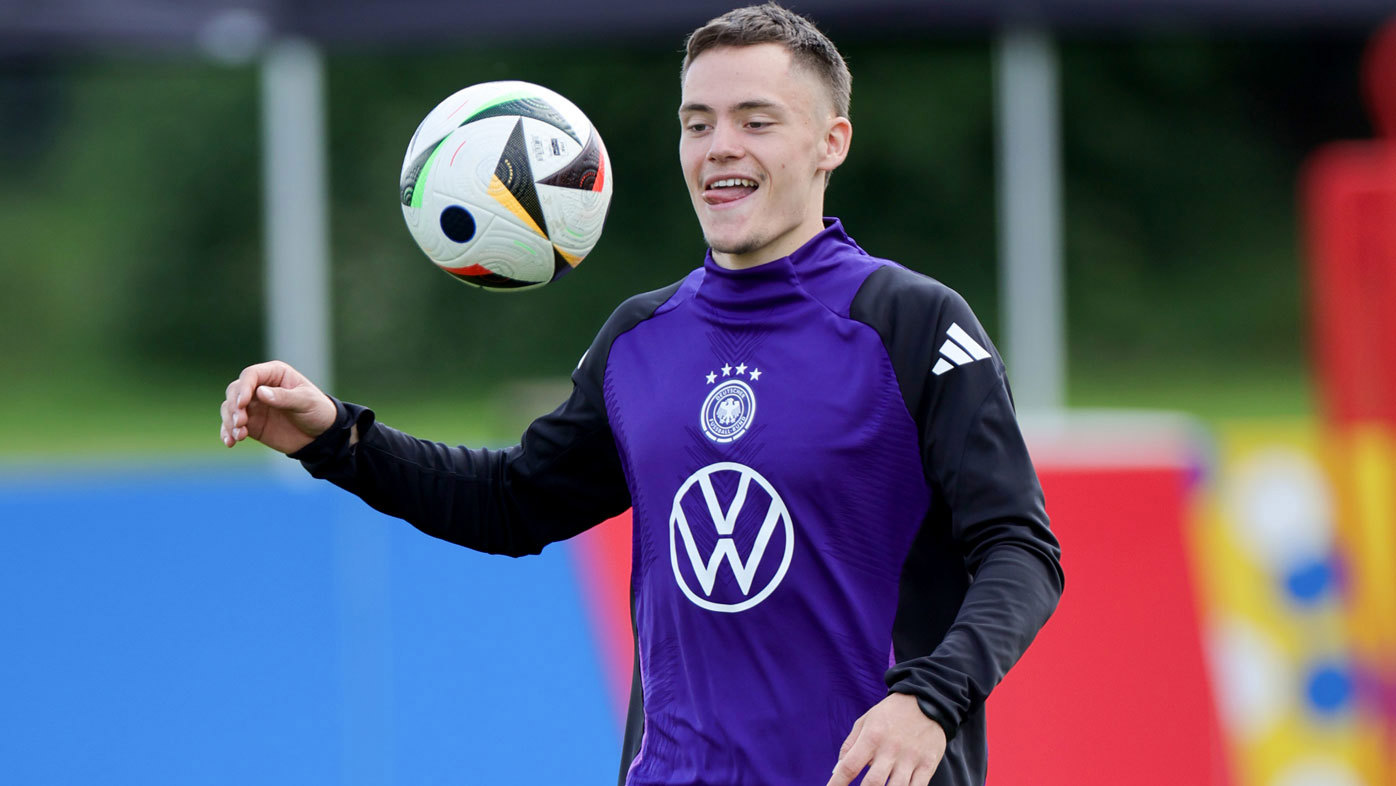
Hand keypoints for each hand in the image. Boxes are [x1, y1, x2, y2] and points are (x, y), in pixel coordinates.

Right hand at [220, 360, 337, 453]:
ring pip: (230, 408)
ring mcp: (254, 405)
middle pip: (235, 390)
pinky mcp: (251, 423)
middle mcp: (260, 387)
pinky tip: (230, 442)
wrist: (321, 436)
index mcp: (275, 374)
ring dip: (229, 421)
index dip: (244, 388)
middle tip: (240, 422)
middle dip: (234, 406)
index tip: (242, 404)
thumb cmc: (317, 410)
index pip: (251, 375)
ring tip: (239, 435)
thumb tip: (260, 392)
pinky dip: (228, 432)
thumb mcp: (306, 401)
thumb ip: (284, 397)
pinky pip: (232, 425)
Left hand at [826, 693, 946, 785]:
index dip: (837, 783)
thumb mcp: (866, 721)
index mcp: (872, 737)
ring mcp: (911, 758)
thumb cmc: (891, 713)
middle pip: (873, 783)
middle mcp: (891, 749)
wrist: (928, 699)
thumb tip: (837, 770)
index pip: (850, 766)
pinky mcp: (928, 764)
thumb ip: (850, 745)